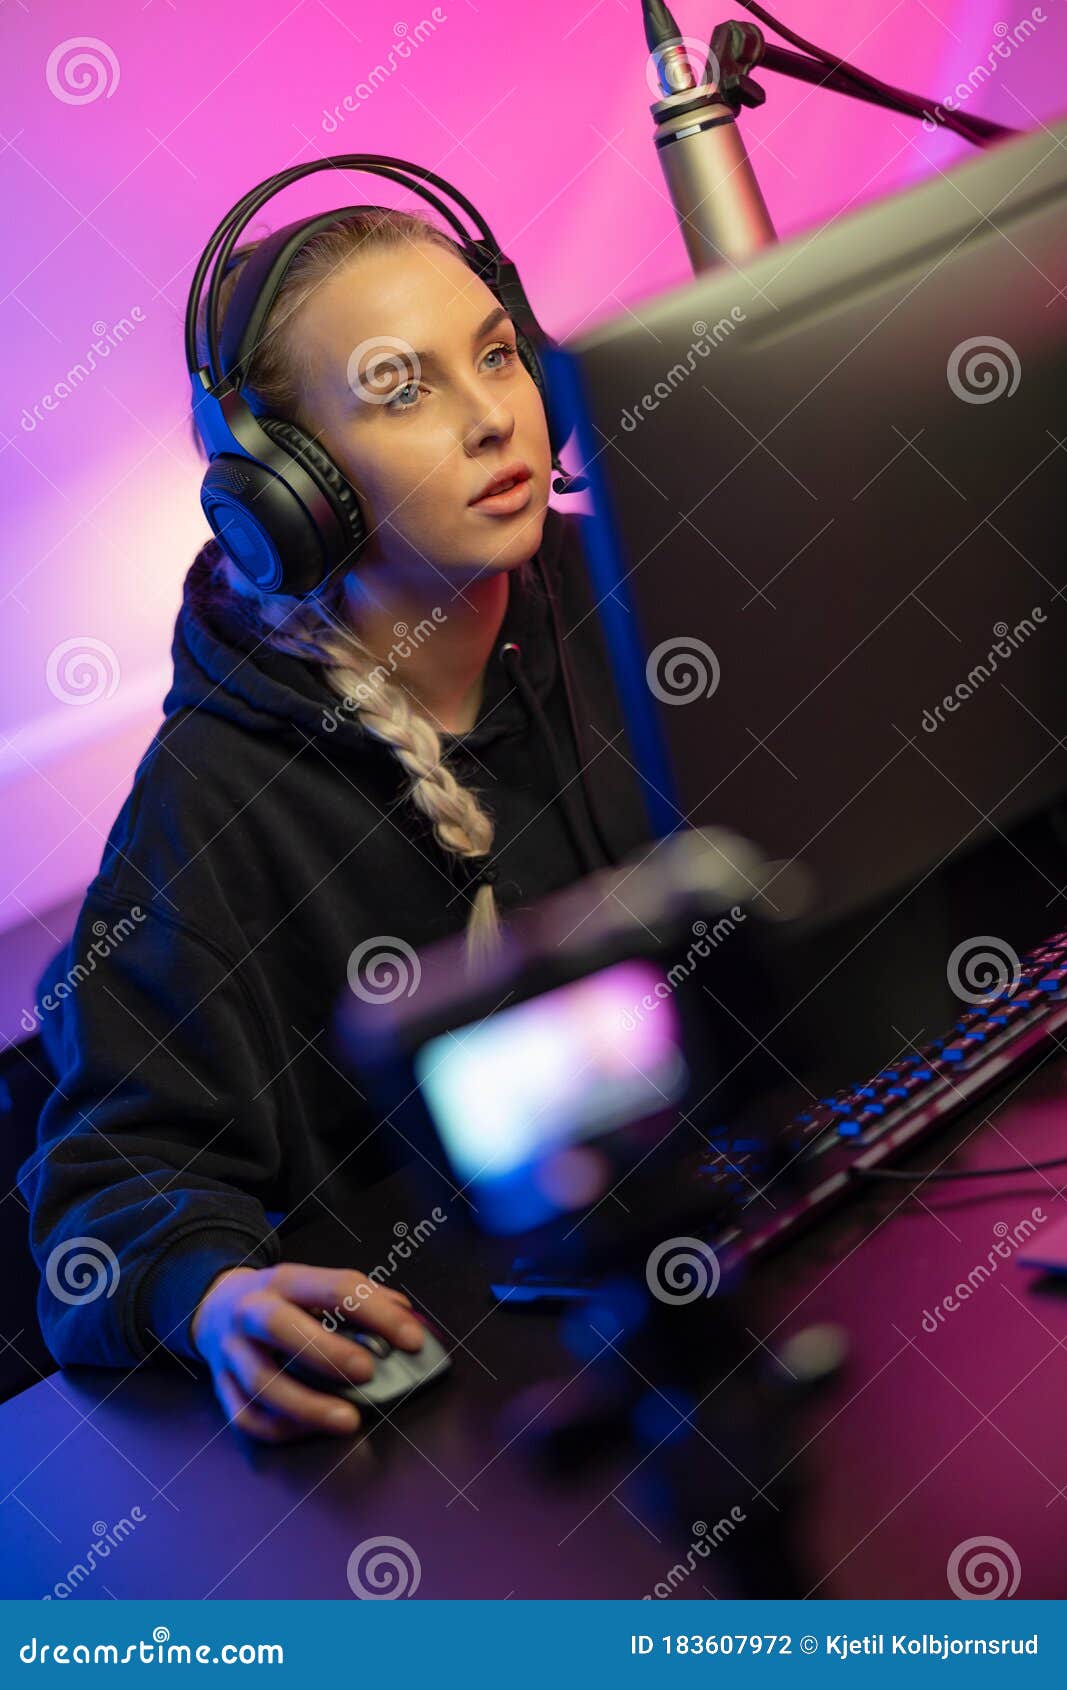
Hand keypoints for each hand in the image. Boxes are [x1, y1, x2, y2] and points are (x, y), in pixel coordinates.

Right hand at [190, 1261, 424, 1442]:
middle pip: (280, 1327)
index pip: (335, 1287)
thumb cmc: (282, 1300)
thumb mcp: (314, 1284)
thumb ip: (361, 1297)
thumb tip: (407, 1319)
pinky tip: (312, 1430)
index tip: (412, 1340)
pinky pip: (246, 1415)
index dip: (377, 1313)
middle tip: (368, 1372)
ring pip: (261, 1381)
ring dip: (307, 1405)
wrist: (216, 1307)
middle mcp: (251, 1311)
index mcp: (285, 1279)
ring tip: (349, 1420)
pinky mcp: (221, 1387)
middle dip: (328, 1352)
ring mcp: (230, 1351)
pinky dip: (281, 1428)